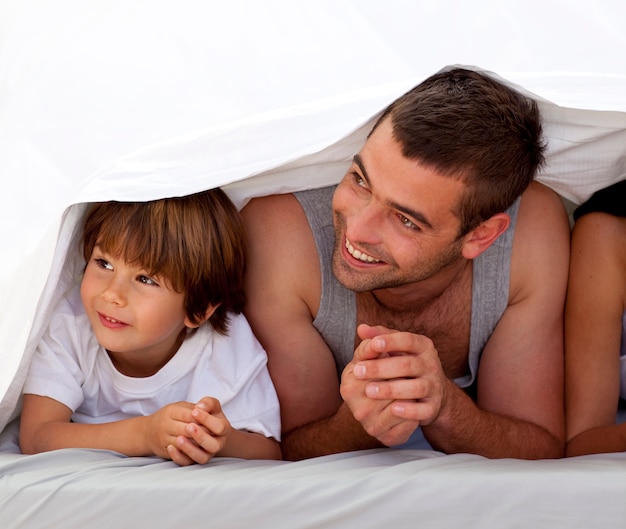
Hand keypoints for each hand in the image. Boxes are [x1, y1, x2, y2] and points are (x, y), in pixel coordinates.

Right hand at [144, 401, 209, 464]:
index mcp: (171, 411)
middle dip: (203, 431)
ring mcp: (164, 439)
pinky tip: (197, 451)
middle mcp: (165, 425)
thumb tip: (204, 408)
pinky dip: (189, 454)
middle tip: (214, 433)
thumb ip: (195, 405)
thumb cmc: (171, 416)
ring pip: (185, 444)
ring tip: (208, 442)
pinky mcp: (165, 452)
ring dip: (198, 444)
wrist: (148, 432)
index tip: (215, 420)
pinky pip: (178, 456)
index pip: (191, 415)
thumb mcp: (182, 405)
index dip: (204, 418)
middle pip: (188, 429)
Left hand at [166, 397, 231, 464]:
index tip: (194, 411)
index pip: (220, 427)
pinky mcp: (194, 460)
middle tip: (189, 427)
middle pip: (213, 445)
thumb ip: (208, 403)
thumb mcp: (210, 405)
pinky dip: (179, 457)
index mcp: (223, 429)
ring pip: (202, 458)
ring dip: (190, 449)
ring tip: (179, 438)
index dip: (207, 420)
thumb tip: (201, 406)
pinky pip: (187, 463)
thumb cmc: (205, 414)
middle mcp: (218, 443)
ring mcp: (206, 453)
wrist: (199, 425)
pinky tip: (170, 447)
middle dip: (201, 436)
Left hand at [340, 324, 445, 445]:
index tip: (373, 344)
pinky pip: (423, 409)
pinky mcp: (433, 406)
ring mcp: (434, 386)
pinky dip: (410, 410)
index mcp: (423, 346)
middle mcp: (431, 365)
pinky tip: (393, 409)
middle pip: (407, 365)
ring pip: (416, 387)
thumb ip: (379, 336)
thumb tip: (361, 328)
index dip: (391, 342)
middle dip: (381, 368)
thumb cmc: (406, 364)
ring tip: (368, 390)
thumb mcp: (396, 348)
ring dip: (391, 389)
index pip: (408, 340)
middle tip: (358, 371)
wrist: (432, 392)